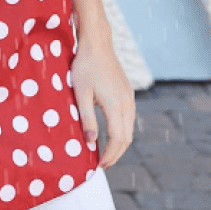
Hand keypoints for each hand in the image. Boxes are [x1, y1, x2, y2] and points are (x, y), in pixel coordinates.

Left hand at [70, 32, 134, 168]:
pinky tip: (110, 133)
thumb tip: (90, 142)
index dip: (109, 155)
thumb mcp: (80, 93)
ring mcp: (130, 98)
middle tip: (102, 164)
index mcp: (116, 105)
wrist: (97, 44)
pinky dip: (121, 131)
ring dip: (119, 144)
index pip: (117, 140)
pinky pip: (128, 119)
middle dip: (115, 154)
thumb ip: (86, 118)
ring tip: (105, 153)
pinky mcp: (128, 93)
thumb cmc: (85, 66)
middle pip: (126, 138)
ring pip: (129, 129)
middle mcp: (127, 104)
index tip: (99, 165)